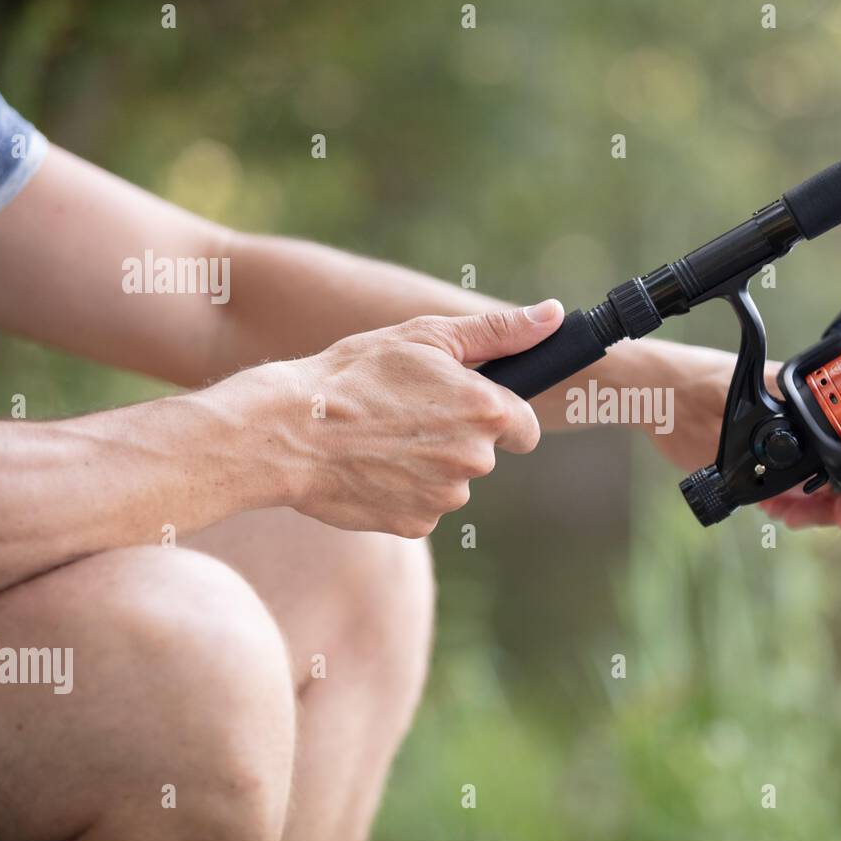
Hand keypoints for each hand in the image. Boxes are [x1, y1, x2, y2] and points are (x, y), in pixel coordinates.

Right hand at [276, 300, 564, 536]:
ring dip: (427, 465)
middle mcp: (474, 459)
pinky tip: (369, 467)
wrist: (285, 430)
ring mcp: (445, 497)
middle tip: (404, 414)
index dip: (498, 416)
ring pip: (451, 482)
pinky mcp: (415, 525)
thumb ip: (499, 331)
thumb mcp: (427, 337)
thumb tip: (555, 315)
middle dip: (455, 437)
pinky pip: (421, 508)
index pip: (524, 427)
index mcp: (485, 410)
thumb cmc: (353, 374)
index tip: (466, 408)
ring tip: (380, 439)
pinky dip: (402, 491)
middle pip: (483, 454)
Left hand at [642, 342, 840, 529]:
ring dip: (810, 501)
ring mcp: (790, 424)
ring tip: (784, 515)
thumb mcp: (733, 451)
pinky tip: (773, 505)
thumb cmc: (687, 406)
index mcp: (804, 401)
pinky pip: (797, 468)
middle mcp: (804, 410)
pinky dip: (791, 492)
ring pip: (819, 471)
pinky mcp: (772, 435)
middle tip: (797, 520)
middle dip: (827, 501)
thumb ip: (779, 480)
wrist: (656, 392)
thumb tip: (816, 503)